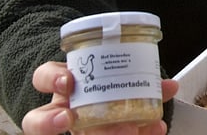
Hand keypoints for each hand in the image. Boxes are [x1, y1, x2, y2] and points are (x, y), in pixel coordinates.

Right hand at [22, 61, 179, 134]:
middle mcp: (60, 111)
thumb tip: (169, 87)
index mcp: (66, 86)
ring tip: (125, 133)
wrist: (103, 110)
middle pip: (37, 119)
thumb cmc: (107, 90)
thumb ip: (141, 81)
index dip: (51, 79)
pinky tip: (150, 133)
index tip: (67, 81)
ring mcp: (68, 127)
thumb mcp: (119, 78)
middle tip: (70, 118)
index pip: (44, 78)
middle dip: (50, 120)